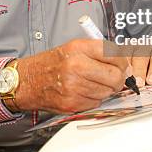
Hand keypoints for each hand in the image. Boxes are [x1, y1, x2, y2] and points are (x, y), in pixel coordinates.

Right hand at [14, 39, 128, 113]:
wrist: (27, 80)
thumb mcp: (73, 48)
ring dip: (105, 90)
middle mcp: (76, 66)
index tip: (123, 64)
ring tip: (92, 83)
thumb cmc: (52, 63)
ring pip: (107, 92)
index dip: (122, 61)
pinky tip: (83, 92)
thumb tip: (124, 64)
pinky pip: (96, 103)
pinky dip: (94, 99)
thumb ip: (98, 52)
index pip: (113, 53)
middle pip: (115, 76)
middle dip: (118, 78)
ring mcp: (74, 87)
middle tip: (113, 77)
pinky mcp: (72, 103)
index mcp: (78, 48)